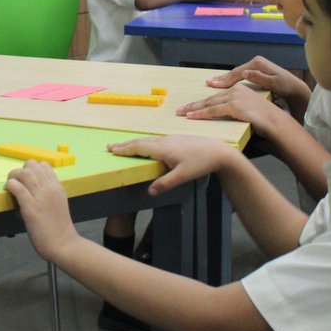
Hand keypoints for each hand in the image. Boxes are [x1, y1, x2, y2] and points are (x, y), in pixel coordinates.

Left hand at [4, 160, 78, 262]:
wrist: (64, 244)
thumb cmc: (59, 228)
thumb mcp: (58, 204)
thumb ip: (47, 195)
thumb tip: (30, 191)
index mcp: (57, 187)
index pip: (44, 165)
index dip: (32, 169)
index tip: (26, 180)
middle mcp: (50, 189)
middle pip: (32, 165)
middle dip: (21, 170)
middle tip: (16, 182)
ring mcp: (41, 197)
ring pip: (24, 173)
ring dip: (13, 176)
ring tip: (11, 186)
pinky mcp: (31, 208)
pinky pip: (18, 188)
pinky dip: (11, 186)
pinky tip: (10, 192)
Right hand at [107, 135, 233, 196]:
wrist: (219, 151)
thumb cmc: (201, 163)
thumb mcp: (183, 176)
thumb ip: (165, 183)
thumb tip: (149, 191)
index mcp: (162, 148)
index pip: (138, 147)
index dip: (124, 149)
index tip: (111, 149)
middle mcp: (164, 141)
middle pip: (140, 142)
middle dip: (125, 145)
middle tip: (111, 146)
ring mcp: (171, 138)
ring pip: (148, 140)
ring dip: (134, 143)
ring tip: (125, 146)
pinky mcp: (177, 139)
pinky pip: (155, 140)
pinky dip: (145, 143)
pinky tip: (147, 146)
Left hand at [177, 83, 282, 133]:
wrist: (276, 123)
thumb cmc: (265, 120)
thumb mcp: (248, 109)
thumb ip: (236, 109)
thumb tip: (225, 113)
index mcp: (239, 88)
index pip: (216, 96)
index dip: (202, 102)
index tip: (190, 106)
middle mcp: (235, 90)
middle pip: (209, 99)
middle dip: (193, 105)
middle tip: (179, 109)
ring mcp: (234, 97)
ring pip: (208, 104)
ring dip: (192, 109)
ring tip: (181, 113)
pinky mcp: (234, 105)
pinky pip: (212, 111)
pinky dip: (200, 114)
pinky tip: (191, 116)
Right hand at [204, 56, 309, 111]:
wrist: (295, 88)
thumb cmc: (286, 87)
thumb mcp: (274, 82)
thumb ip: (259, 78)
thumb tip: (244, 73)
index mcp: (257, 64)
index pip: (237, 72)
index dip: (225, 80)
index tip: (213, 84)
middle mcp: (255, 63)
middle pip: (234, 72)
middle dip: (221, 78)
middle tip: (208, 83)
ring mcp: (255, 66)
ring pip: (236, 74)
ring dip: (224, 79)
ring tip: (212, 82)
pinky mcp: (256, 71)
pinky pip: (240, 76)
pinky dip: (231, 80)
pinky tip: (224, 83)